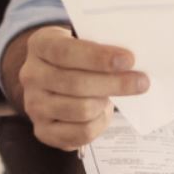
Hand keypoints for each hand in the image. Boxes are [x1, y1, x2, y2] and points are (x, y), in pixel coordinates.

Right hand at [15, 26, 148, 149]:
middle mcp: (31, 75)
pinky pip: (80, 133)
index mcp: (40, 45)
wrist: (55, 79)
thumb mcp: (84, 41)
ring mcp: (34, 105)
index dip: (98, 57)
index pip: (65, 52)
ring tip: (113, 96)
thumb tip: (131, 62)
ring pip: (81, 109)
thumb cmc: (78, 57)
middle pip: (76, 83)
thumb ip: (101, 46)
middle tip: (142, 82)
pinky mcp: (43, 131)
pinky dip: (99, 123)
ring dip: (105, 103)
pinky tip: (102, 112)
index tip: (128, 59)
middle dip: (114, 83)